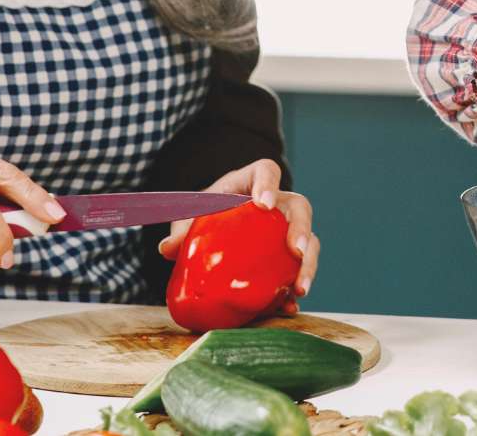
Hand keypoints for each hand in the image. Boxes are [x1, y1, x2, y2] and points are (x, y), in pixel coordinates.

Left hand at [158, 160, 318, 309]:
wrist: (210, 226)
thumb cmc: (203, 213)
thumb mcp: (190, 216)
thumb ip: (182, 229)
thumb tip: (167, 249)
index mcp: (250, 184)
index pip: (266, 171)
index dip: (269, 184)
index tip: (264, 203)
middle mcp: (276, 204)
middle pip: (299, 208)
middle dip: (301, 229)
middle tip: (295, 251)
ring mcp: (284, 230)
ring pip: (308, 240)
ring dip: (307, 265)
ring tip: (299, 289)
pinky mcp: (284, 258)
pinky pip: (296, 271)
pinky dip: (293, 291)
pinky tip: (288, 306)